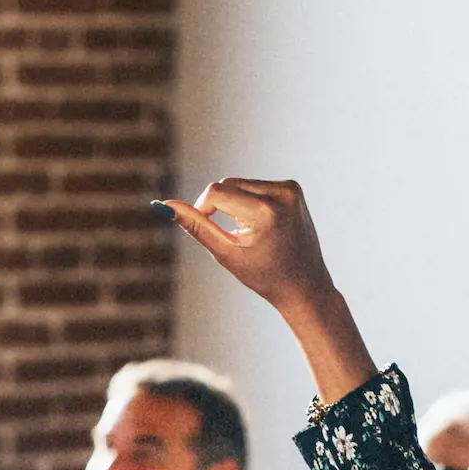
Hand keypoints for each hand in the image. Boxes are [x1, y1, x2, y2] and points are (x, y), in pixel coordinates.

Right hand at [159, 179, 337, 315]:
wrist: (305, 286)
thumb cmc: (264, 276)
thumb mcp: (226, 253)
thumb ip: (196, 227)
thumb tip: (164, 206)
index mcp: (265, 212)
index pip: (216, 192)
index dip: (203, 208)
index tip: (208, 229)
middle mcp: (282, 194)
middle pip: (227, 184)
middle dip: (220, 206)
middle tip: (234, 237)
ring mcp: (290, 189)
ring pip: (239, 183)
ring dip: (235, 204)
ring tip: (251, 233)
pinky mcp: (293, 188)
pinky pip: (256, 185)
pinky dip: (250, 202)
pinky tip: (263, 225)